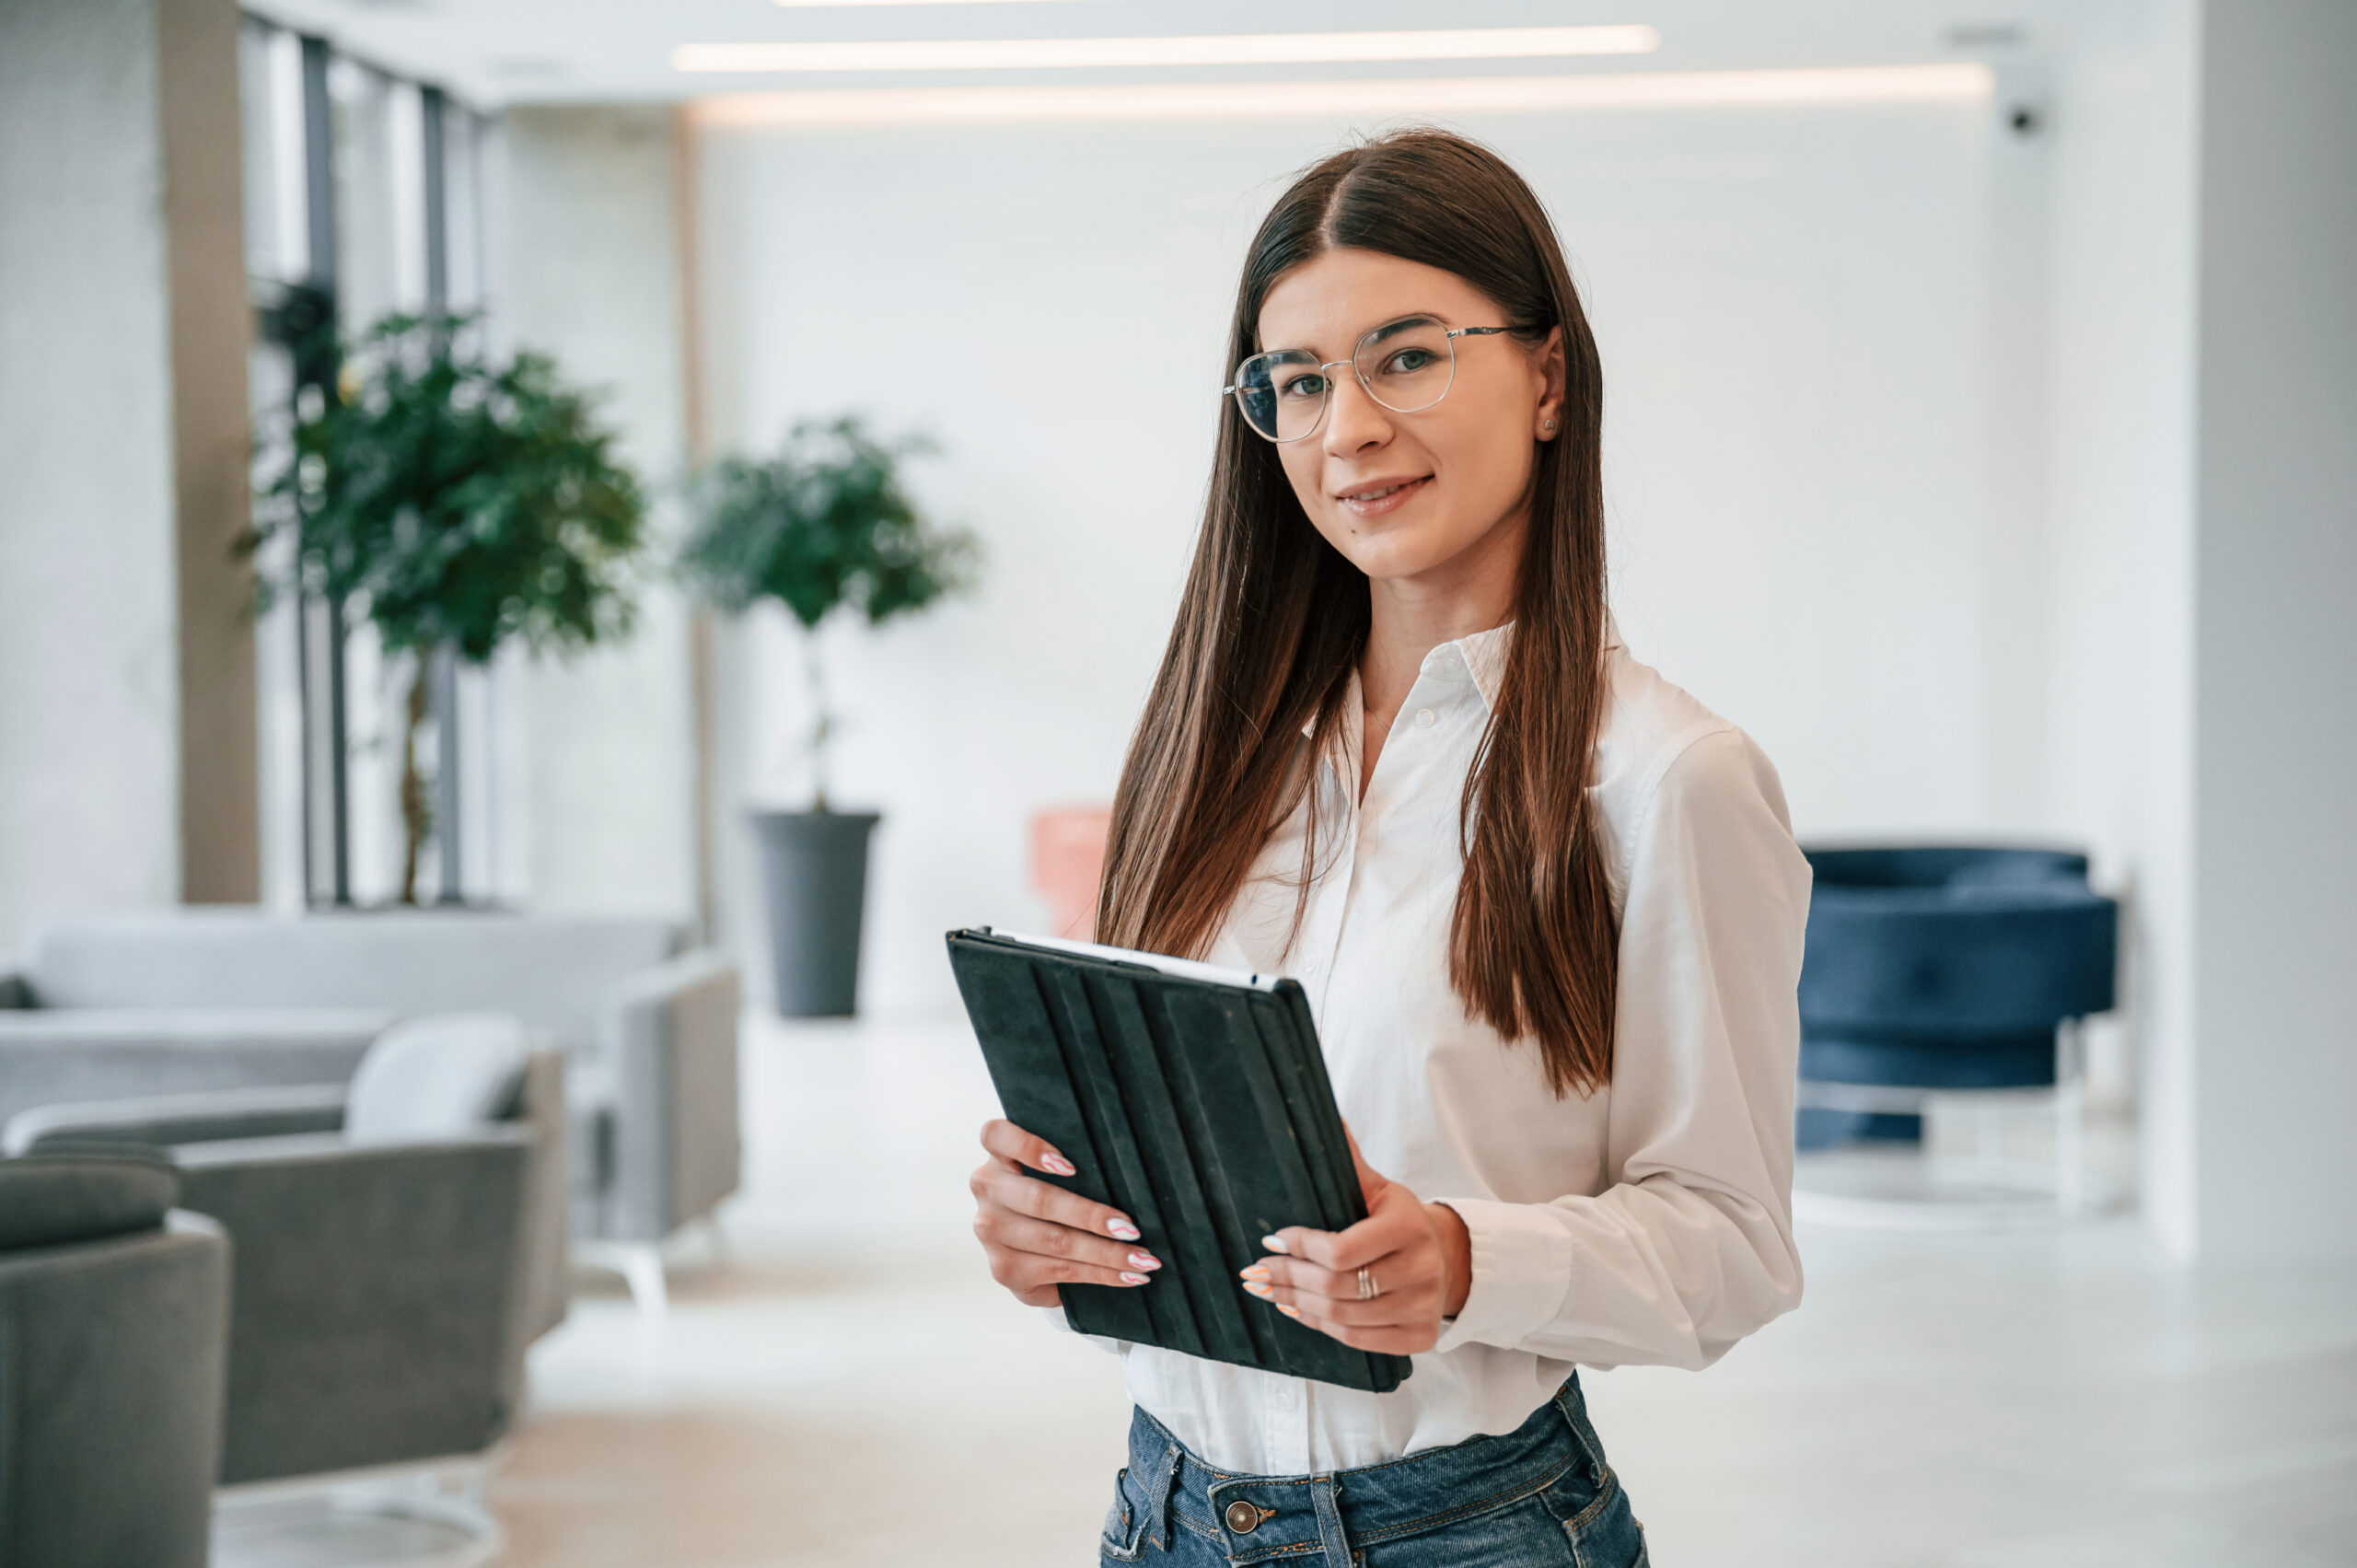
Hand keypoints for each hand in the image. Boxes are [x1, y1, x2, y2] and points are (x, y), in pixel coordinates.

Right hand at [970, 1119, 1162, 1307]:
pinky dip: (1100, 1274)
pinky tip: (1128, 1275)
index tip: (1070, 1166)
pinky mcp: (1002, 1269)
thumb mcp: (1061, 1172)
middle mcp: (986, 1188)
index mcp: (997, 1154)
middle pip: (1038, 1200)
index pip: (996, 1136)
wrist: (1035, 1248)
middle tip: (1131, 1229)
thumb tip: (1132, 1172)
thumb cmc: (1059, 1193)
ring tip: (1142, 1258)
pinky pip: (1059, 1271)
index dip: (1028, 1147)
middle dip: (1091, 1216)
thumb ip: (1079, 1161)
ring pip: (1054, 1241)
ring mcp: (990, 1231)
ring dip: (1105, 1253)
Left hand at [1239, 1125, 1472, 1354]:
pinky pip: (1356, 1340)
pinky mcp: (1418, 1337)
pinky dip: (1319, 1326)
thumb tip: (1325, 1116)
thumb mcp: (1378, 1188)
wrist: (1447, 1258)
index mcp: (1409, 1225)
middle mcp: (1422, 1268)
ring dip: (1296, 1303)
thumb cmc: (1399, 1220)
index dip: (1299, 1246)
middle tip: (1257, 1270)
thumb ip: (1348, 1161)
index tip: (1271, 1238)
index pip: (1340, 1250)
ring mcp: (1423, 1307)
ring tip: (1267, 1290)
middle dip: (1288, 1277)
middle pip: (1336, 1286)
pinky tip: (1296, 1310)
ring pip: (1341, 1317)